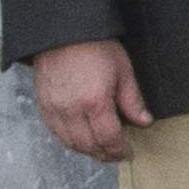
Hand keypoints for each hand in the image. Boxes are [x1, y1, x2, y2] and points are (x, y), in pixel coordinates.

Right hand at [28, 39, 147, 159]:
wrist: (61, 33)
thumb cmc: (95, 47)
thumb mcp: (123, 70)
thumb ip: (132, 100)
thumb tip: (144, 122)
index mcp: (94, 102)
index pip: (108, 138)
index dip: (119, 150)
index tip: (128, 153)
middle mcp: (71, 111)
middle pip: (88, 145)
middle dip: (104, 154)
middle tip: (116, 154)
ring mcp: (54, 110)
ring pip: (70, 143)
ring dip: (87, 150)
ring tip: (101, 149)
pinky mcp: (43, 107)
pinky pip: (56, 133)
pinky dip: (70, 141)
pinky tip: (81, 138)